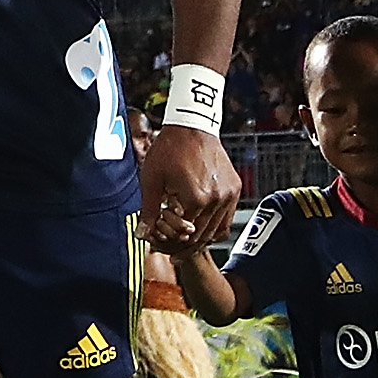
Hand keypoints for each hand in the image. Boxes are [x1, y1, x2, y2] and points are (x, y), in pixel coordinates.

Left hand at [137, 123, 235, 253]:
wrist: (192, 125)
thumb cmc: (170, 148)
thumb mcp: (152, 179)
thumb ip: (149, 210)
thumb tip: (142, 233)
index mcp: (196, 198)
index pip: (184, 235)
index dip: (170, 244)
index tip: (160, 248)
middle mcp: (217, 199)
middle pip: (201, 237)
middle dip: (184, 247)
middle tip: (172, 252)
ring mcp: (229, 195)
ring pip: (217, 232)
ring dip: (201, 240)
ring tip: (186, 243)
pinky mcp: (235, 188)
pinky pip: (227, 219)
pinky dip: (214, 228)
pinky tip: (200, 229)